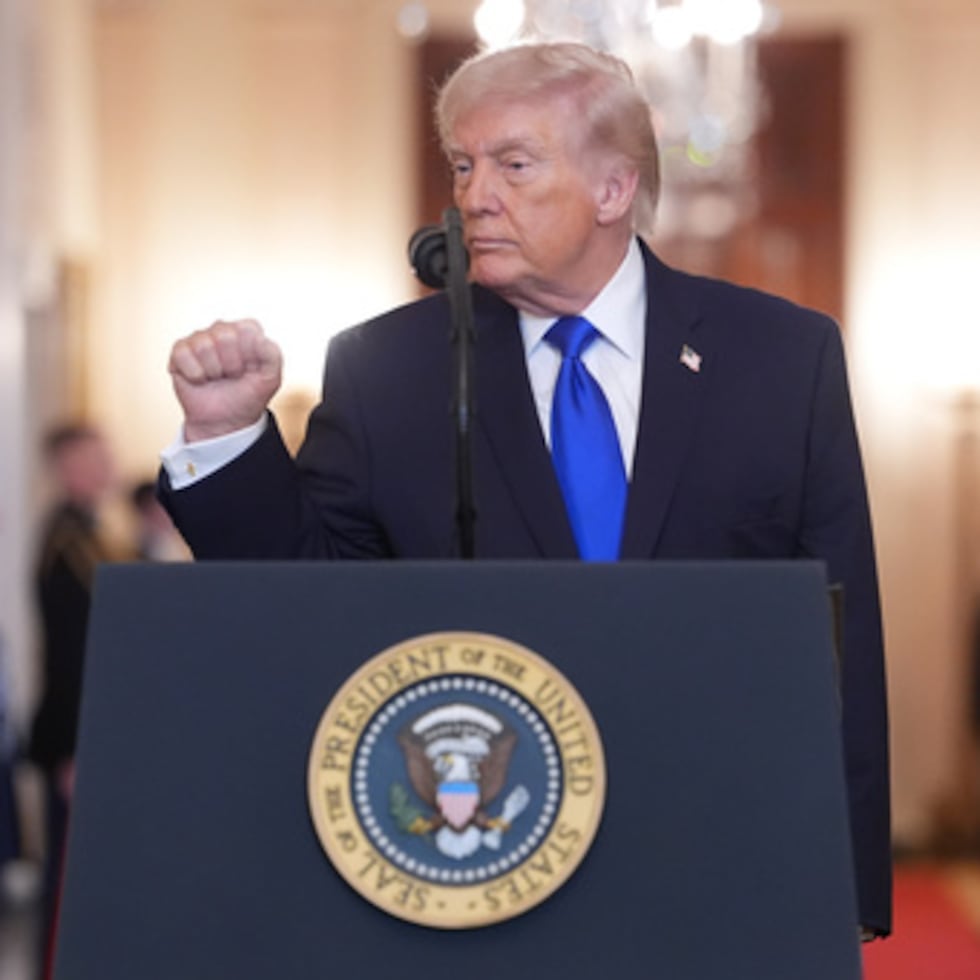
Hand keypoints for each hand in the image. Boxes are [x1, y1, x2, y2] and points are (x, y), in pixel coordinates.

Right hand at [168, 319, 282, 441]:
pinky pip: (183, 354)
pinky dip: (194, 374)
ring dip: (213, 371)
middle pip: (224, 336)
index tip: (250, 370)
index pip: (248, 329)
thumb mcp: (270, 380)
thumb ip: (273, 356)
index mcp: (247, 330)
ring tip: (217, 378)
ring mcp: (199, 339)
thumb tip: (262, 339)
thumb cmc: (248, 396)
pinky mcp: (180, 351)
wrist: (225, 421)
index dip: (250, 356)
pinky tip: (200, 379)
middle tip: (232, 376)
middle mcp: (222, 329)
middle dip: (231, 364)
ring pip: (203, 346)